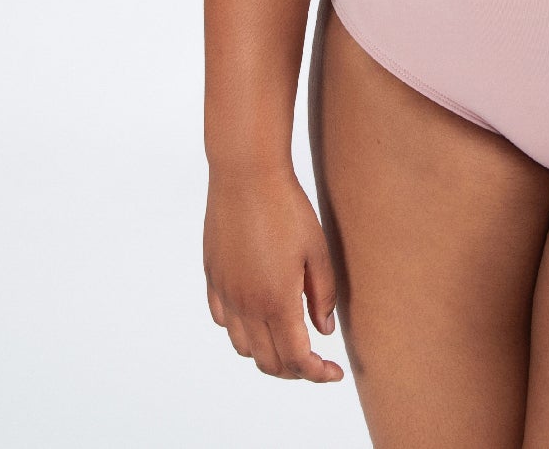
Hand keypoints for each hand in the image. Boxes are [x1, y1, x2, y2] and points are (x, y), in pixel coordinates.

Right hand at [204, 163, 344, 381]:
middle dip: (295, 370)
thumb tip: (323, 332)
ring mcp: (225, 293)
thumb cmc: (287, 207)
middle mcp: (246, 305)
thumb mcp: (317, 250)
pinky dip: (242, 331)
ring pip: (243, 347)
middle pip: (268, 362)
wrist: (246, 175)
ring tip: (289, 340)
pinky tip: (258, 317)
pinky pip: (224, 320)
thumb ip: (321, 294)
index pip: (297, 358)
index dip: (317, 374)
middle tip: (316, 361)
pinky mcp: (213, 278)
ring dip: (267, 354)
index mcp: (276, 301)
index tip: (335, 372)